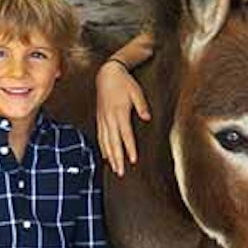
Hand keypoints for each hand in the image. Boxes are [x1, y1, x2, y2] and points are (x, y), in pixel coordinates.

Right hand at [96, 59, 150, 176]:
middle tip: (121, 173)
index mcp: (120, 112)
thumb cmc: (124, 83)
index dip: (129, 148)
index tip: (133, 160)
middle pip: (113, 142)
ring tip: (114, 168)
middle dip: (117, 158)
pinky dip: (103, 147)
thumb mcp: (137, 92)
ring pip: (105, 141)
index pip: (125, 135)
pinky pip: (100, 136)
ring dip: (110, 156)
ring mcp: (103, 119)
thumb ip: (142, 106)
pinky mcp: (100, 118)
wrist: (107, 74)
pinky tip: (106, 156)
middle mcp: (110, 118)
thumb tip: (147, 118)